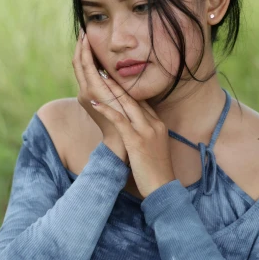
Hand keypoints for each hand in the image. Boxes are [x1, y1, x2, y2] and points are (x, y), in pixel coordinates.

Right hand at [72, 28, 129, 159]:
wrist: (123, 142)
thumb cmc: (126, 124)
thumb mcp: (120, 102)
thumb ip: (116, 89)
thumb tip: (120, 74)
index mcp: (90, 94)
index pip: (84, 69)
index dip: (84, 54)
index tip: (88, 39)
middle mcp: (85, 93)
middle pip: (78, 64)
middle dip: (80, 47)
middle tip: (83, 31)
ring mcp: (87, 93)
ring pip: (80, 64)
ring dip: (81, 47)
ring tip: (84, 33)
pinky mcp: (93, 93)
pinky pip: (86, 69)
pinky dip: (85, 54)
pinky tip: (87, 43)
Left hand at [88, 85, 176, 199]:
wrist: (163, 188)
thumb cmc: (157, 172)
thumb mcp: (155, 149)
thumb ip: (148, 136)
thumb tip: (137, 131)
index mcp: (159, 125)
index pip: (144, 102)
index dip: (129, 90)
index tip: (117, 80)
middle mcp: (154, 124)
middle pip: (135, 98)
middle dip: (119, 84)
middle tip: (106, 70)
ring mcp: (146, 131)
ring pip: (128, 104)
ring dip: (112, 90)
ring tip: (99, 78)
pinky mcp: (136, 141)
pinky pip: (120, 120)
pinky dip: (106, 109)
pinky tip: (95, 102)